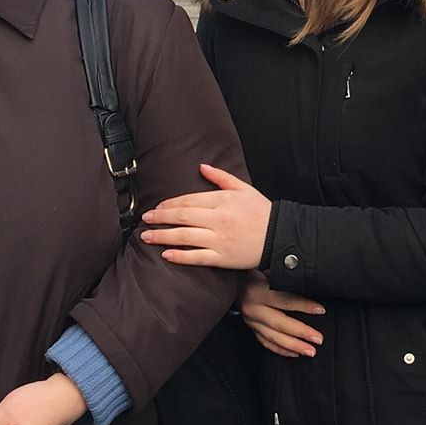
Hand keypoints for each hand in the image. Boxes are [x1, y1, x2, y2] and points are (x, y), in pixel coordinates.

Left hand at [140, 165, 271, 269]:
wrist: (280, 237)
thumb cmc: (262, 212)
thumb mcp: (244, 188)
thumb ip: (221, 177)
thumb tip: (201, 167)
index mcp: (223, 201)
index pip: (189, 200)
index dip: (170, 204)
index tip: (157, 207)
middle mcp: (218, 219)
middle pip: (182, 217)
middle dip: (159, 218)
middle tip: (145, 219)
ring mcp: (219, 240)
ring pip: (184, 237)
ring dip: (162, 236)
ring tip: (147, 236)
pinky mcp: (222, 258)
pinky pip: (196, 257)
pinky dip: (180, 256)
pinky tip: (166, 255)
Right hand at [240, 273, 325, 357]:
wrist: (232, 278)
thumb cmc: (252, 270)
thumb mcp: (267, 268)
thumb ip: (283, 275)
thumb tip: (307, 277)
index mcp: (258, 290)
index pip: (285, 300)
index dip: (304, 305)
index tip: (320, 310)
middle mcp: (253, 307)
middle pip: (280, 323)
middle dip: (301, 333)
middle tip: (318, 339)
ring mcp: (250, 320)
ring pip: (273, 337)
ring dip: (293, 346)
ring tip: (310, 351)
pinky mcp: (250, 327)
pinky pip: (266, 342)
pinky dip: (280, 349)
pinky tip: (294, 353)